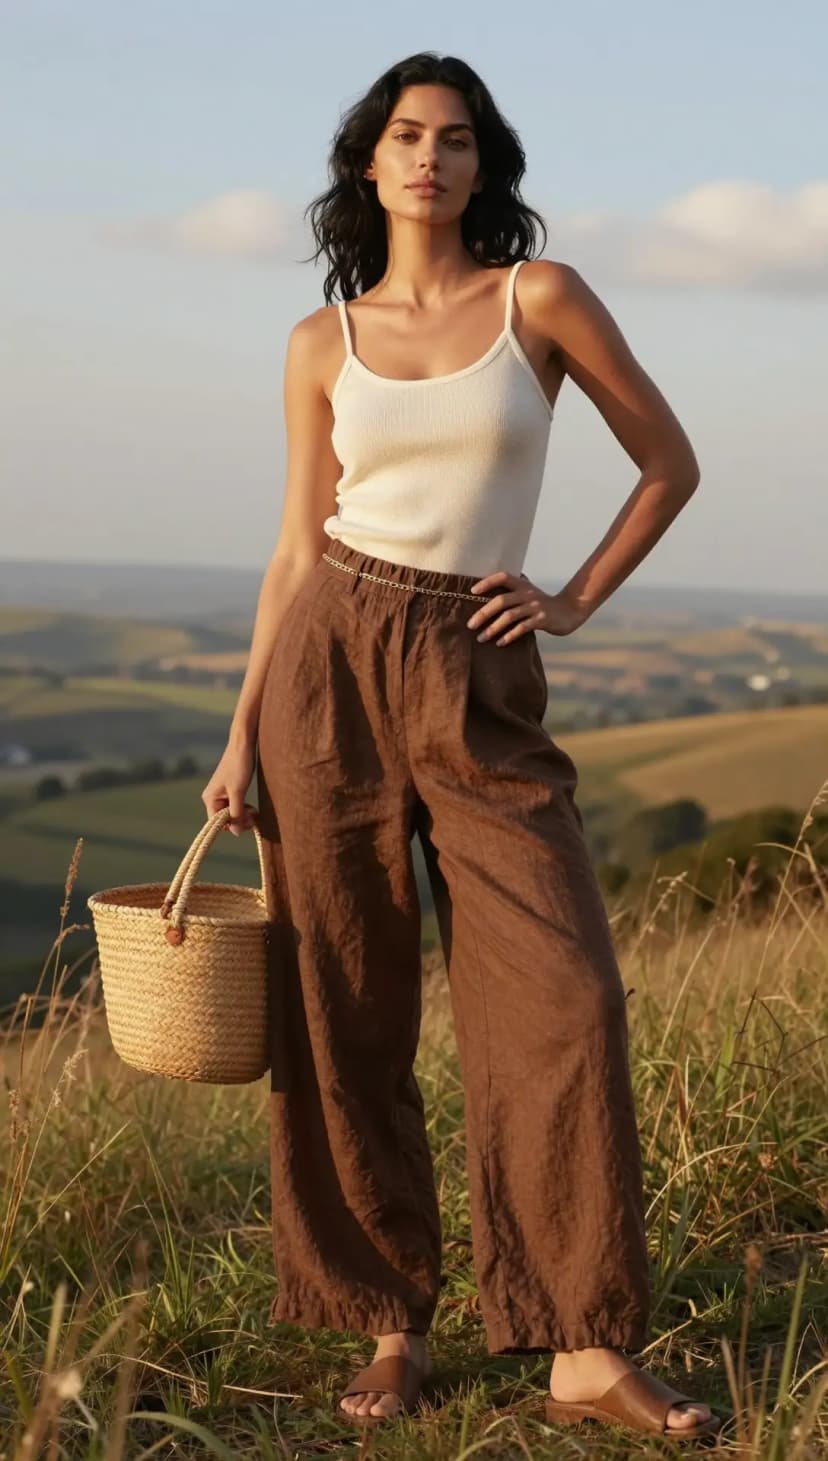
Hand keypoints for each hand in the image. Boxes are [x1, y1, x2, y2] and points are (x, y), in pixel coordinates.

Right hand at [200, 741, 256, 835]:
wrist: (243, 744)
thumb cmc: (239, 766)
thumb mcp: (238, 792)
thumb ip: (236, 812)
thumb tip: (235, 833)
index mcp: (210, 798)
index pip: (217, 823)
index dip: (232, 825)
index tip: (248, 822)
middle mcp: (213, 797)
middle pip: (225, 819)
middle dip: (239, 820)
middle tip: (254, 817)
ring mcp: (221, 794)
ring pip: (232, 813)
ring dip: (243, 815)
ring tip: (255, 812)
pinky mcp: (230, 790)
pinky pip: (235, 805)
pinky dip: (244, 808)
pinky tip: (252, 808)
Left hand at [466, 570, 586, 642]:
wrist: (571, 610)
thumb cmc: (545, 604)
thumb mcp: (530, 592)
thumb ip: (515, 590)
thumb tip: (492, 591)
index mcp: (523, 585)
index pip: (503, 577)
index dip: (487, 582)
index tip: (472, 592)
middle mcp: (528, 594)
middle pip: (501, 601)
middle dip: (483, 613)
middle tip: (470, 625)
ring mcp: (535, 607)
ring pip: (509, 616)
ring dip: (493, 628)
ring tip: (481, 638)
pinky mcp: (542, 620)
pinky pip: (522, 628)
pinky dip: (509, 636)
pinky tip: (500, 643)